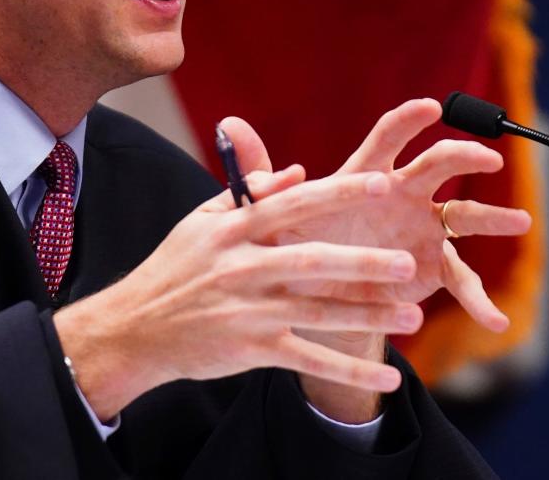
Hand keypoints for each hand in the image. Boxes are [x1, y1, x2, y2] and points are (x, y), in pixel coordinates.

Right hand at [52, 168, 427, 420]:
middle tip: (408, 262)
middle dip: (362, 263)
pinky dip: (348, 370)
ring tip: (414, 315)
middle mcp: (243, 267)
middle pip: (312, 261)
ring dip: (368, 316)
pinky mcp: (252, 349)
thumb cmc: (175, 268)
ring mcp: (248, 311)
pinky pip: (309, 360)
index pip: (295, 204)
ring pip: (318, 313)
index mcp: (234, 228)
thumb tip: (299, 171)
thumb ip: (249, 194)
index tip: (382, 183)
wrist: (135, 328)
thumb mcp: (202, 221)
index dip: (339, 193)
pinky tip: (387, 377)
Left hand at [219, 100, 530, 419]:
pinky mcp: (433, 266)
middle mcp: (403, 194)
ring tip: (521, 221)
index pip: (389, 138)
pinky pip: (462, 280)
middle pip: (438, 165)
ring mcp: (424, 228)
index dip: (408, 120)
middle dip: (463, 157)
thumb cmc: (299, 244)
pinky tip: (494, 320)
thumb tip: (228, 123)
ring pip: (466, 215)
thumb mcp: (276, 216)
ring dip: (494, 216)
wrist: (316, 297)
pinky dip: (478, 299)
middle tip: (487, 159)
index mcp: (366, 175)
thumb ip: (261, 174)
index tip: (430, 106)